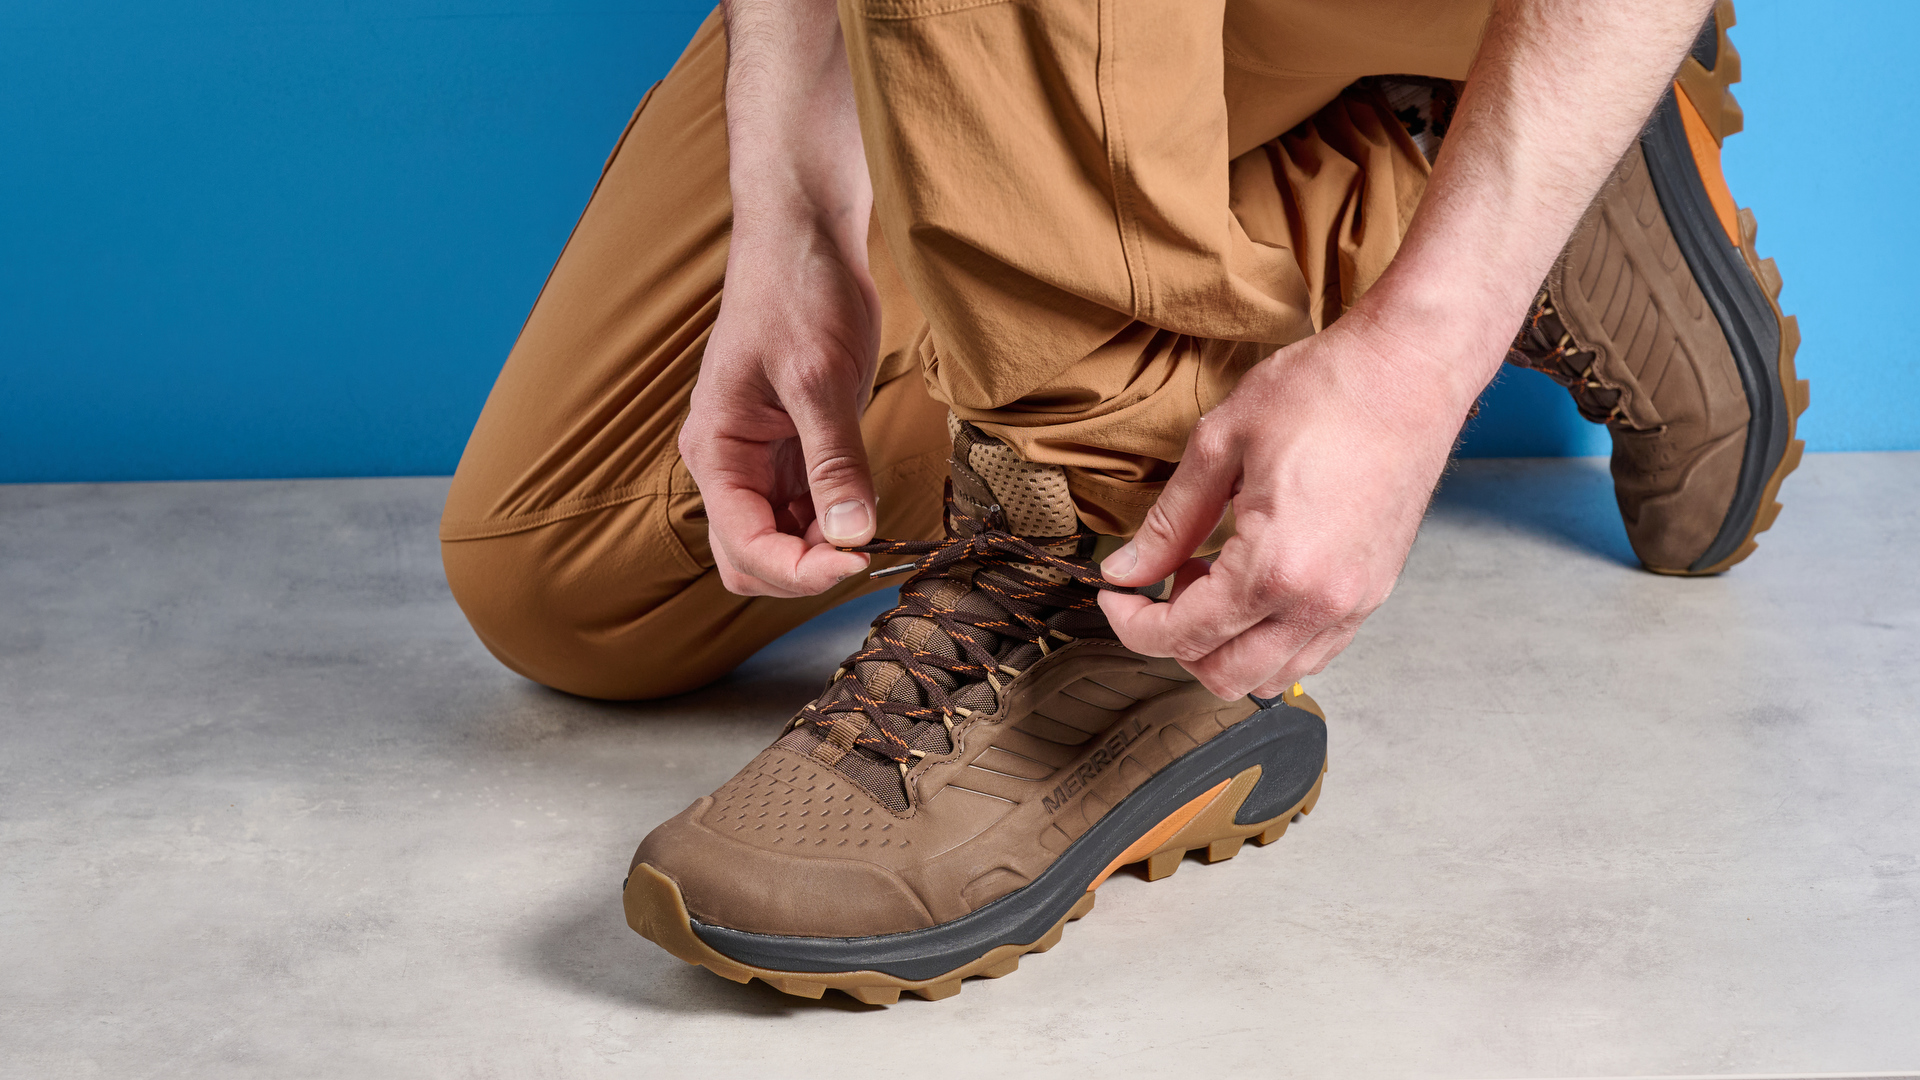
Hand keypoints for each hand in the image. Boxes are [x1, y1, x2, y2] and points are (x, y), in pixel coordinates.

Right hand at [679, 224, 881, 597]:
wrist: (805, 239)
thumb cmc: (796, 292)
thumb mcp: (818, 379)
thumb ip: (835, 462)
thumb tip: (853, 536)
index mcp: (715, 450)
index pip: (744, 545)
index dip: (798, 569)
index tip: (856, 561)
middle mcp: (729, 464)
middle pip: (751, 560)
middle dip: (803, 572)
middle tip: (865, 553)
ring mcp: (760, 460)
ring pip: (780, 541)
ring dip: (822, 551)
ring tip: (873, 530)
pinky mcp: (794, 448)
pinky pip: (806, 510)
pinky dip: (836, 523)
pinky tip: (868, 510)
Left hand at [1096, 314, 1476, 698]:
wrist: (1410, 371)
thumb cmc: (1326, 392)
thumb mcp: (1221, 445)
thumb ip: (1169, 522)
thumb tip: (1128, 570)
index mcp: (1276, 568)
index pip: (1184, 636)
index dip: (1133, 624)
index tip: (1115, 597)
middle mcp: (1321, 602)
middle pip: (1226, 675)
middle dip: (1175, 643)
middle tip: (1159, 586)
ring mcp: (1355, 603)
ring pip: (1272, 675)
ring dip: (1225, 645)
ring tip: (1209, 579)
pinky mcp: (1374, 593)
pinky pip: (1312, 652)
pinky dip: (1270, 639)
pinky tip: (1252, 584)